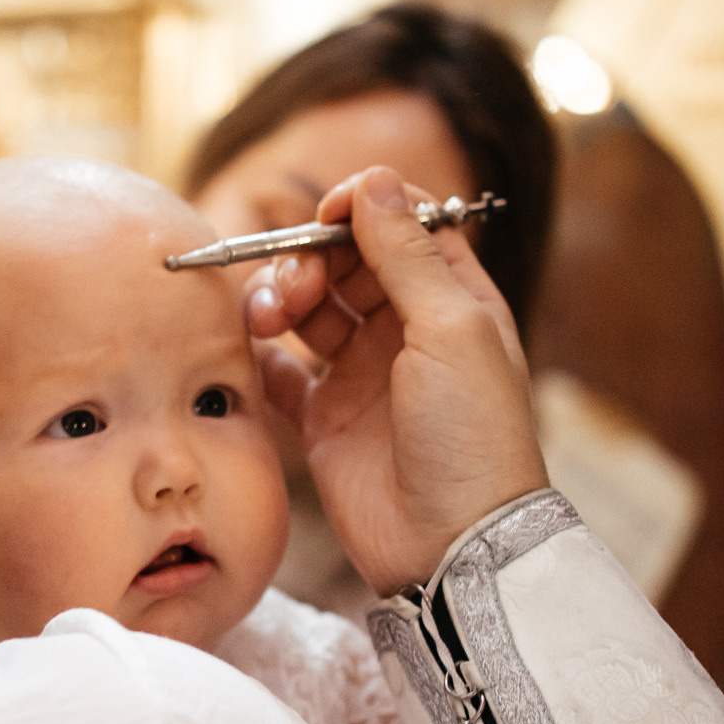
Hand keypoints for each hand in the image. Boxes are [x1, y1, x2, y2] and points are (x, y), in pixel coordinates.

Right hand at [247, 168, 548, 593]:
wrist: (450, 544)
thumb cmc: (471, 436)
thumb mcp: (450, 330)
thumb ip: (406, 254)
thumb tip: (373, 179)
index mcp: (451, 300)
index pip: (401, 224)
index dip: (362, 210)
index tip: (329, 217)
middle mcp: (405, 329)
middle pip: (344, 260)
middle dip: (311, 258)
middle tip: (300, 289)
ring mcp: (361, 372)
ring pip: (307, 306)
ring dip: (281, 296)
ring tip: (270, 319)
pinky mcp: (322, 417)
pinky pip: (279, 368)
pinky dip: (260, 350)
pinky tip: (253, 346)